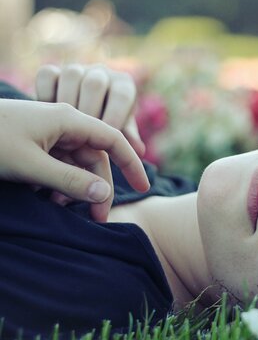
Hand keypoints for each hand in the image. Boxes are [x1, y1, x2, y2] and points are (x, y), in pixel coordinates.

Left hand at [0, 99, 149, 221]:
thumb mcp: (30, 166)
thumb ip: (70, 181)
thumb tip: (104, 195)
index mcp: (68, 119)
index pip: (113, 140)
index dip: (131, 164)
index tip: (145, 188)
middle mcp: (63, 123)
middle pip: (95, 158)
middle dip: (97, 188)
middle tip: (96, 219)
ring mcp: (48, 133)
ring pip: (76, 164)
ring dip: (73, 188)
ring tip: (57, 207)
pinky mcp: (34, 143)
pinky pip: (57, 164)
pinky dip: (56, 183)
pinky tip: (44, 197)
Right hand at [35, 64, 145, 156]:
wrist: (83, 114)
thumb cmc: (108, 126)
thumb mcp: (121, 132)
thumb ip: (128, 139)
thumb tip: (139, 150)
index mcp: (123, 84)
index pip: (122, 95)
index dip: (114, 116)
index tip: (106, 139)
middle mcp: (101, 72)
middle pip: (95, 84)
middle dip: (88, 112)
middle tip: (82, 136)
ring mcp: (76, 69)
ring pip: (71, 76)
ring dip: (66, 103)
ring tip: (63, 129)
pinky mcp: (53, 70)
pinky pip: (47, 75)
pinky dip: (46, 94)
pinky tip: (47, 117)